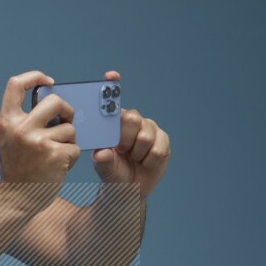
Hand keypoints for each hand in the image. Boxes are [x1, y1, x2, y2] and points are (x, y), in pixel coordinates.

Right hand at [0, 71, 81, 214]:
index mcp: (6, 122)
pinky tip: (59, 166)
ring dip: (69, 141)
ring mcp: (39, 142)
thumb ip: (16, 121)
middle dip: (66, 109)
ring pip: (69, 128)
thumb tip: (40, 100)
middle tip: (66, 120)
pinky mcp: (56, 156)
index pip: (15, 85)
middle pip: (55, 101)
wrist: (16, 200)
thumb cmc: (14, 169)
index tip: (49, 82)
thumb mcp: (3, 141)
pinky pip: (74, 147)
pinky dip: (71, 157)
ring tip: (57, 154)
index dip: (34, 77)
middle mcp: (21, 129)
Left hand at [91, 71, 170, 196]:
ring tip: (133, 159)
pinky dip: (149, 161)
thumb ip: (102, 161)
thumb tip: (102, 153)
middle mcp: (132, 120)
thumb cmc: (113, 173)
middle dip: (125, 139)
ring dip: (137, 154)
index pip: (112, 100)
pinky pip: (158, 149)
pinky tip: (145, 162)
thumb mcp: (104, 168)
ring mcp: (149, 128)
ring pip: (145, 137)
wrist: (130, 190)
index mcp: (113, 122)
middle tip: (122, 150)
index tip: (111, 76)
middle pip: (132, 118)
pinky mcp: (163, 140)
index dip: (112, 86)